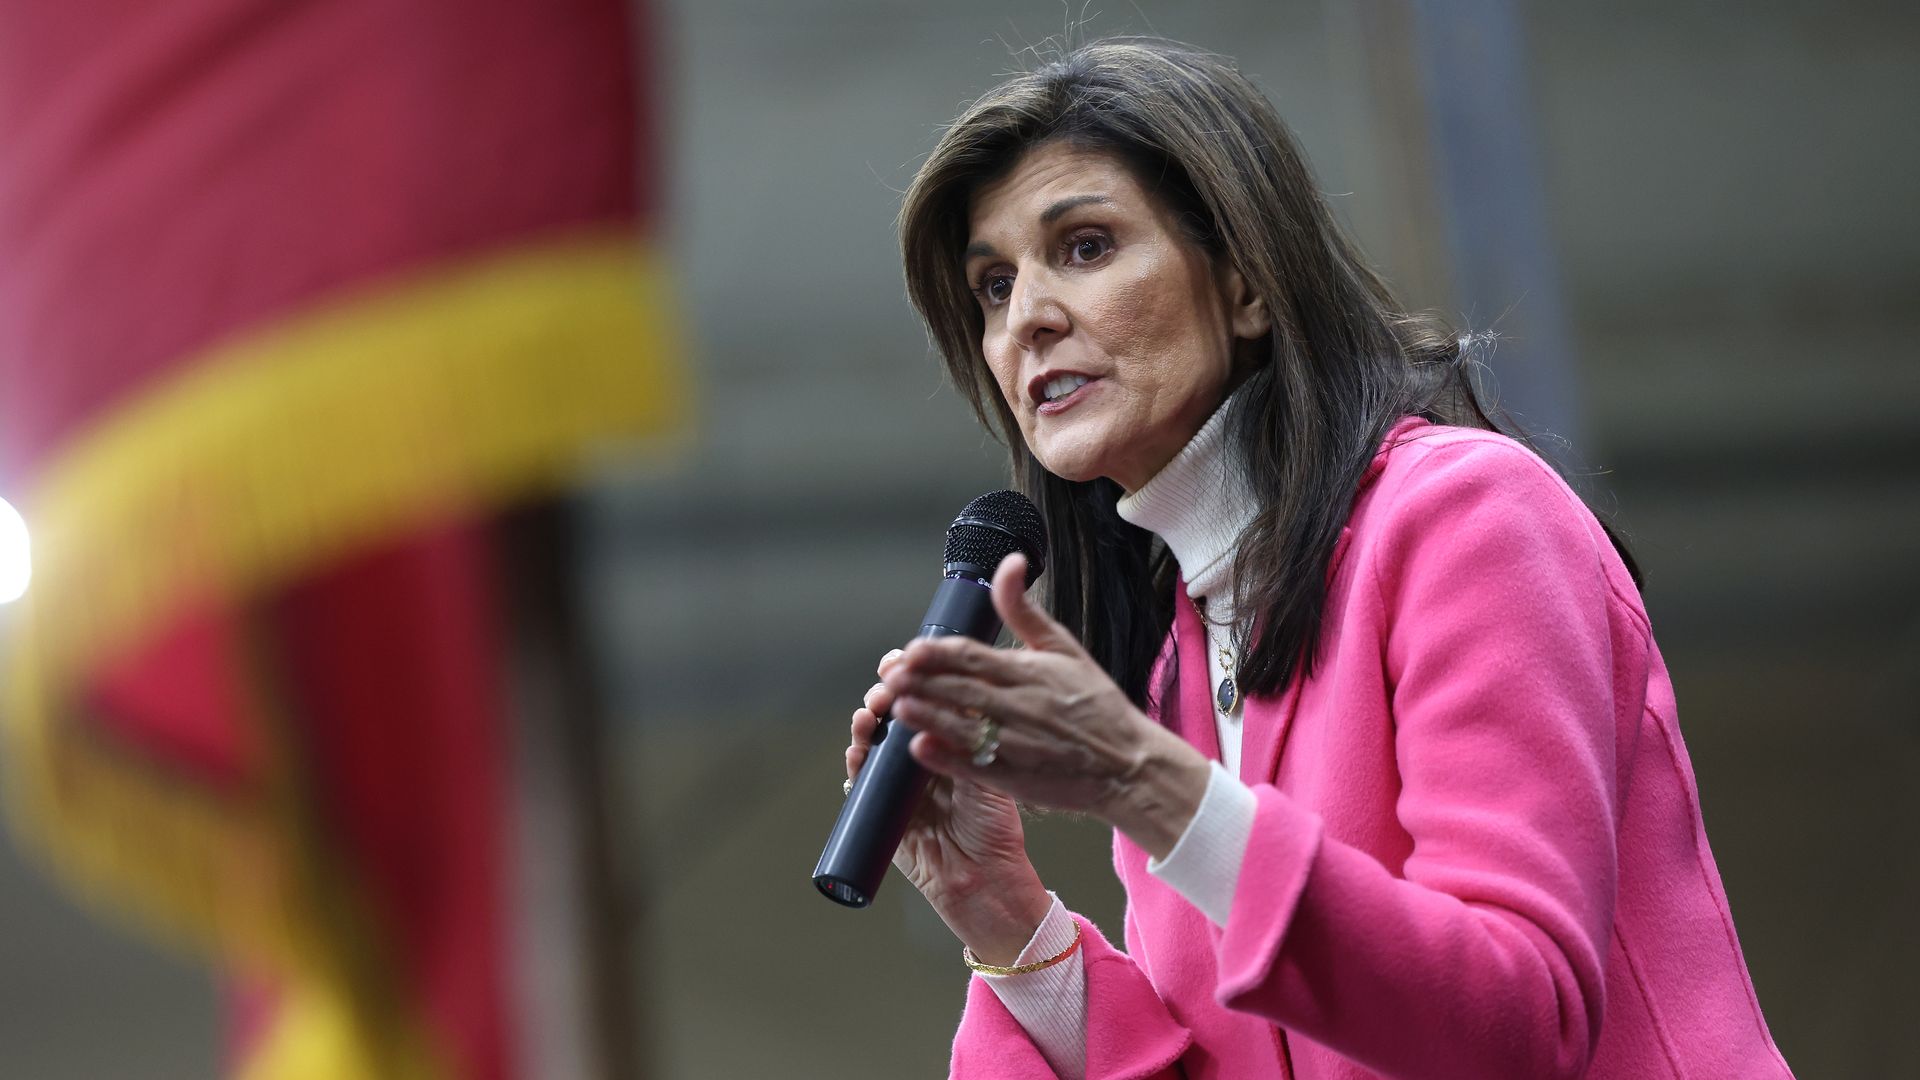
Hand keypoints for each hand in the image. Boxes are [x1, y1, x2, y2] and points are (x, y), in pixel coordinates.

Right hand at [847, 649, 1049, 964]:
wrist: (983, 874)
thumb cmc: (993, 823)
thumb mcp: (986, 767)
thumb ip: (970, 732)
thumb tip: (960, 686)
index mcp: (944, 740)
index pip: (921, 697)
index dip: (908, 677)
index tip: (901, 661)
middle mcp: (916, 756)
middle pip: (890, 714)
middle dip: (882, 696)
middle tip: (884, 692)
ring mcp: (894, 781)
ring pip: (870, 742)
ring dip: (864, 726)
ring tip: (868, 719)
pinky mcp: (877, 807)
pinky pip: (859, 781)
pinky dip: (855, 765)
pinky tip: (858, 755)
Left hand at [882, 553, 1211, 859]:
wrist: (1128, 764)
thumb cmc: (1095, 705)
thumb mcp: (1064, 649)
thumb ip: (1024, 610)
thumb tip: (1009, 562)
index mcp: (1030, 672)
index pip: (975, 656)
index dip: (940, 653)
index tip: (913, 649)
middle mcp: (1022, 706)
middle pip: (963, 689)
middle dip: (924, 681)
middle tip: (892, 675)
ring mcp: (1019, 743)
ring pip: (965, 727)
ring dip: (930, 716)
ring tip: (899, 706)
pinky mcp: (1017, 777)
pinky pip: (976, 766)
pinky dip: (948, 757)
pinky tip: (921, 749)